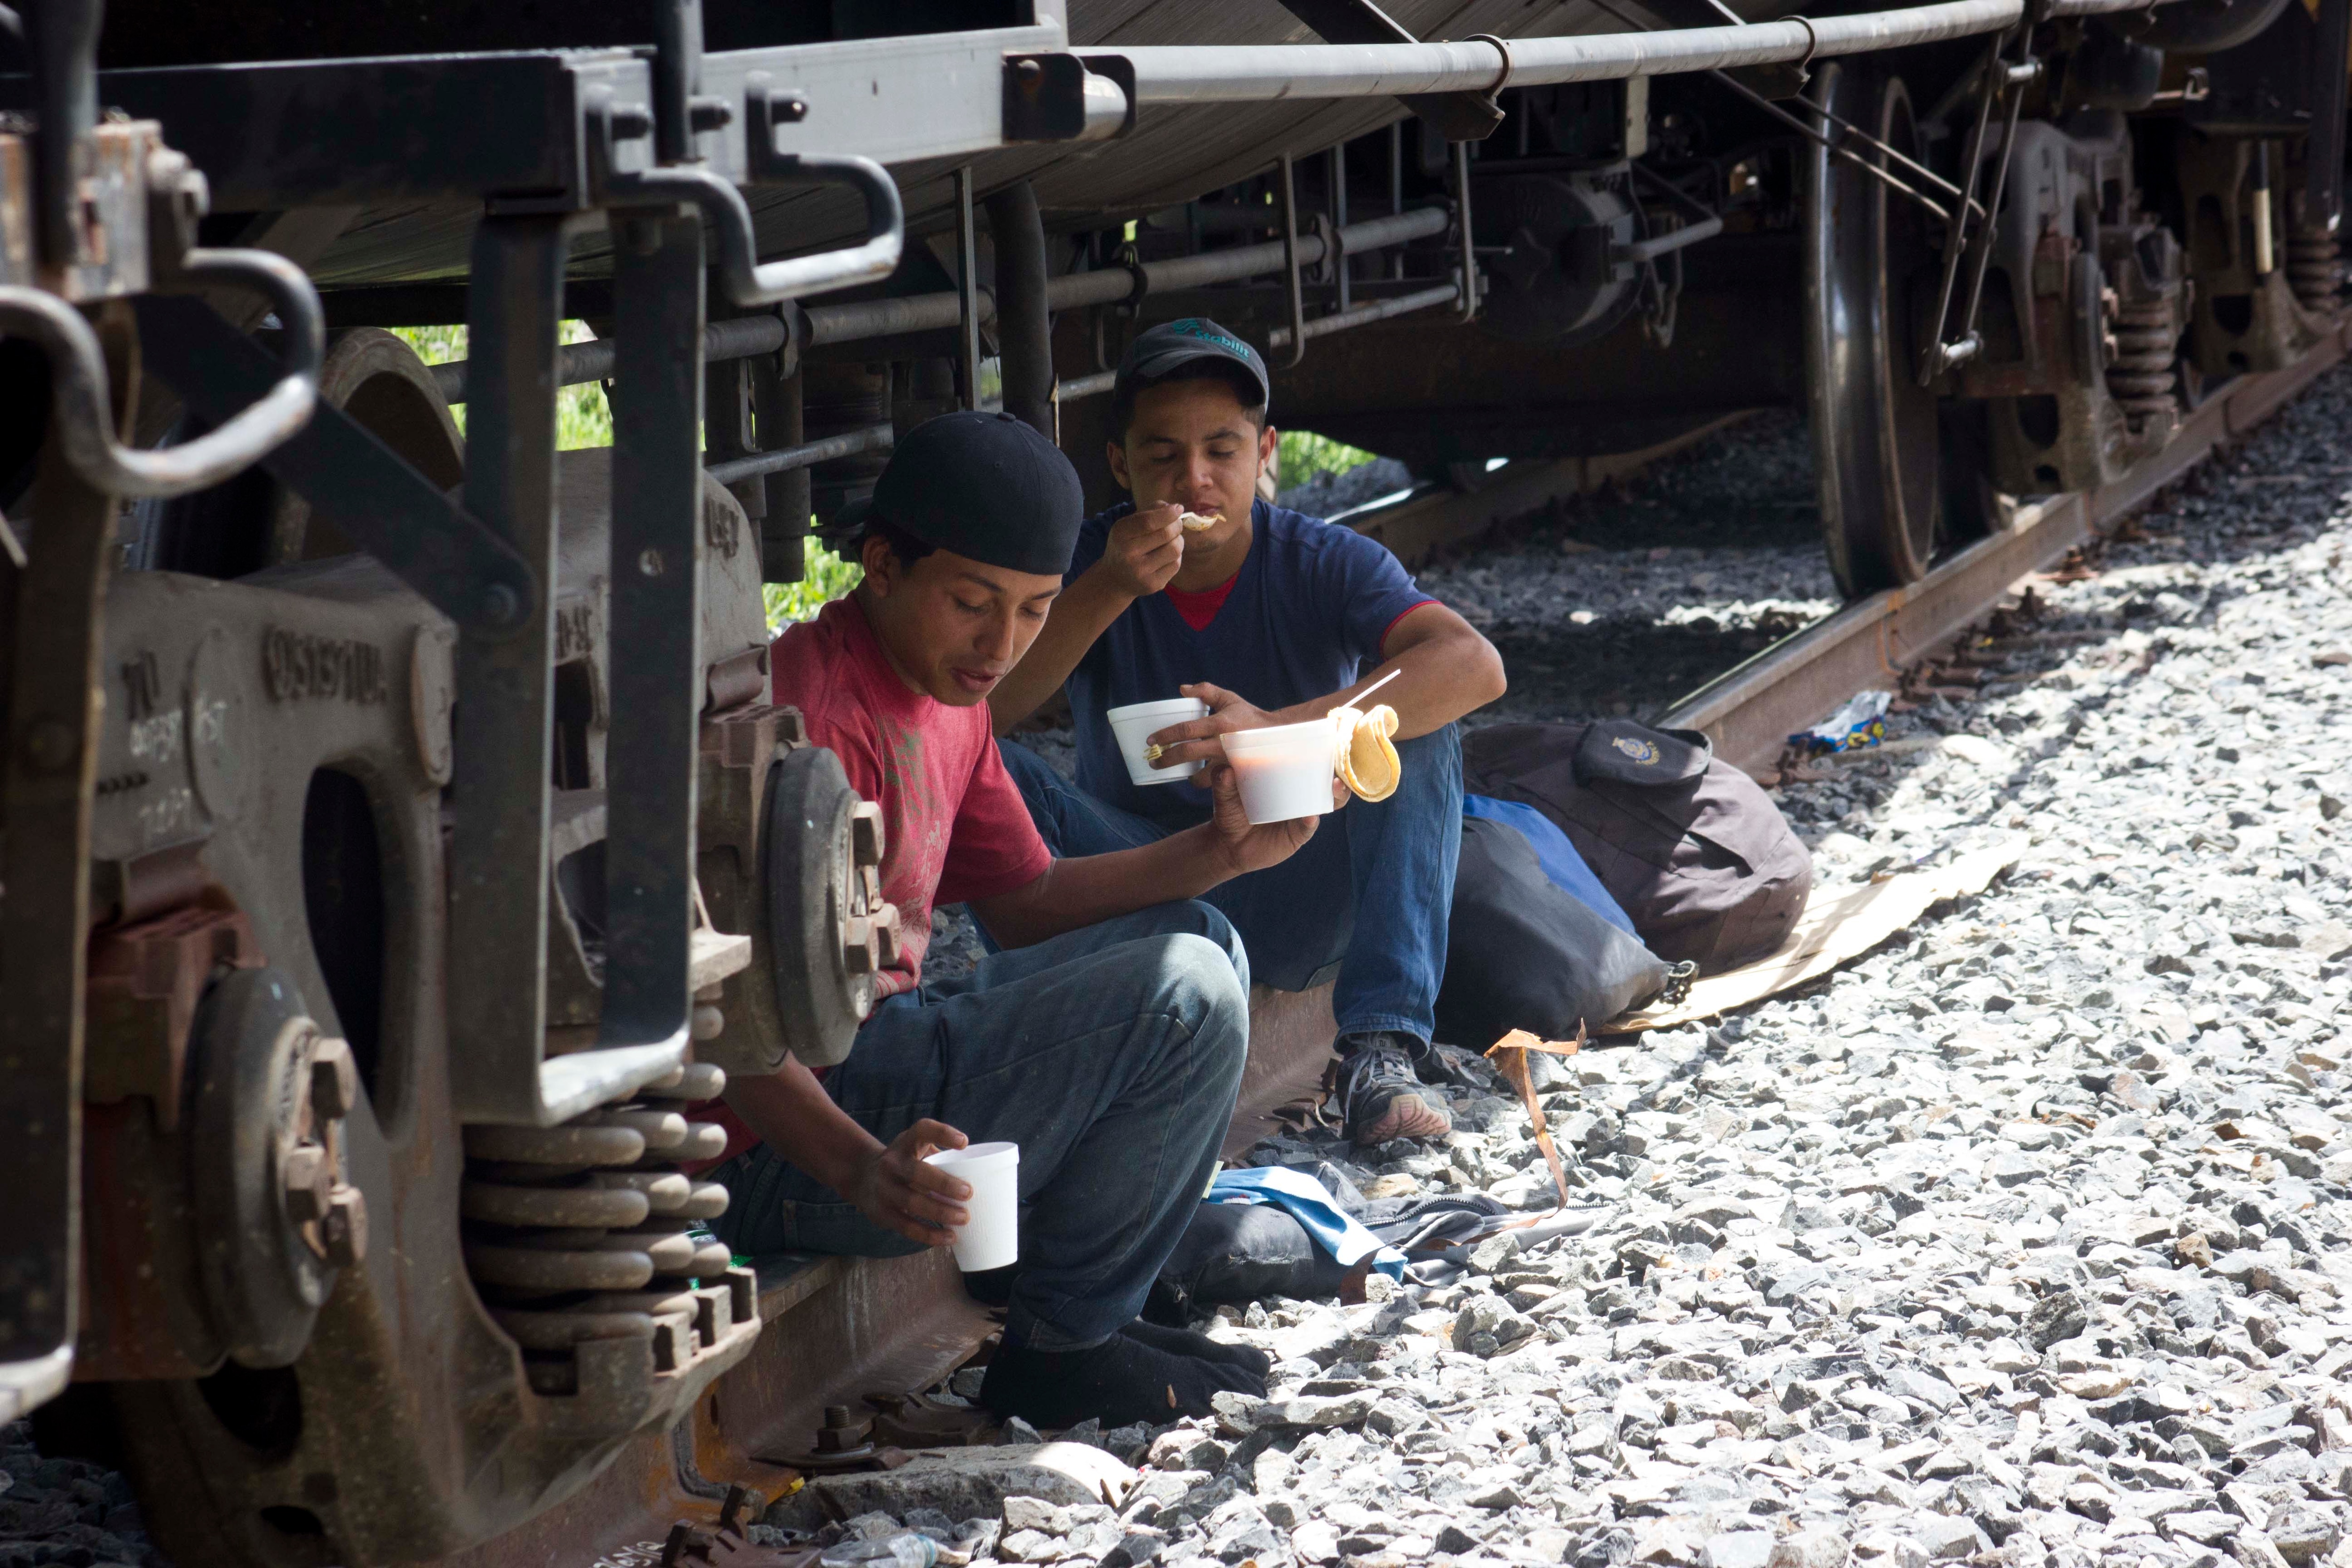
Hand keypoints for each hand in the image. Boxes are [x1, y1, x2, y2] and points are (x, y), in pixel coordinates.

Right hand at [847, 1119, 971, 1247]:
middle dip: (944, 1183)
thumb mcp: (916, 1148)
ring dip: (940, 1212)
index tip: (964, 1143)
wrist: (862, 1176)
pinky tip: (949, 1237)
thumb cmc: (905, 1162)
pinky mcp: (882, 1212)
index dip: (943, 1134)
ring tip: (964, 1218)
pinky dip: (929, 1234)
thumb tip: (985, 1174)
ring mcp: (884, 1188)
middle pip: (917, 1172)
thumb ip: (942, 1155)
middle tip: (969, 1193)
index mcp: (905, 1143)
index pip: (922, 1130)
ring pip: (912, 1202)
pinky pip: (907, 1226)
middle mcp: (892, 1163)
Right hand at [1097, 503, 1185, 599]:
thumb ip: (1149, 512)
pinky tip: (1167, 556)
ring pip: (1174, 549)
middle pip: (1166, 534)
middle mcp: (1128, 554)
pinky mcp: (1153, 584)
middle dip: (1176, 525)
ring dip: (1178, 540)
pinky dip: (1176, 556)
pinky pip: (1176, 564)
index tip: (1178, 508)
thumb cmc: (1126, 545)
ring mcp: (1141, 572)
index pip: (1148, 521)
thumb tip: (1174, 508)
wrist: (1115, 579)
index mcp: (1121, 534)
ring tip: (1172, 540)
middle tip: (1176, 524)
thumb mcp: (1129, 525)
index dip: (1168, 513)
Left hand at [1148, 680, 1285, 770]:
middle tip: (1153, 761)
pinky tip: (1200, 776)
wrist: (1278, 735)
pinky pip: (1215, 783)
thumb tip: (1182, 689)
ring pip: (1200, 777)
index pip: (1186, 730)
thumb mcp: (1229, 699)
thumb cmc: (1249, 716)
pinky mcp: (1236, 774)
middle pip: (1186, 754)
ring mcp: (1229, 761)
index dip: (1165, 735)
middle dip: (1165, 760)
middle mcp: (1222, 744)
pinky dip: (1205, 781)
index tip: (1151, 741)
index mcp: (1218, 723)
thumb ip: (1206, 691)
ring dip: (1187, 776)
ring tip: (1180, 772)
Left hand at [1200, 760, 1338, 874]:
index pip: (1314, 763)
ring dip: (1335, 795)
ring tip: (1334, 786)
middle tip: (1338, 765)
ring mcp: (1301, 816)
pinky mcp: (1297, 835)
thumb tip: (1226, 770)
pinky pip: (1307, 828)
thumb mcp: (1225, 794)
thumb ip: (1223, 782)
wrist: (1227, 844)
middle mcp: (1300, 796)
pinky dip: (1309, 822)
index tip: (1334, 740)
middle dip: (1340, 773)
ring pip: (1326, 804)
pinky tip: (1310, 817)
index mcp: (1289, 779)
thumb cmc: (1231, 812)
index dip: (1328, 754)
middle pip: (1329, 782)